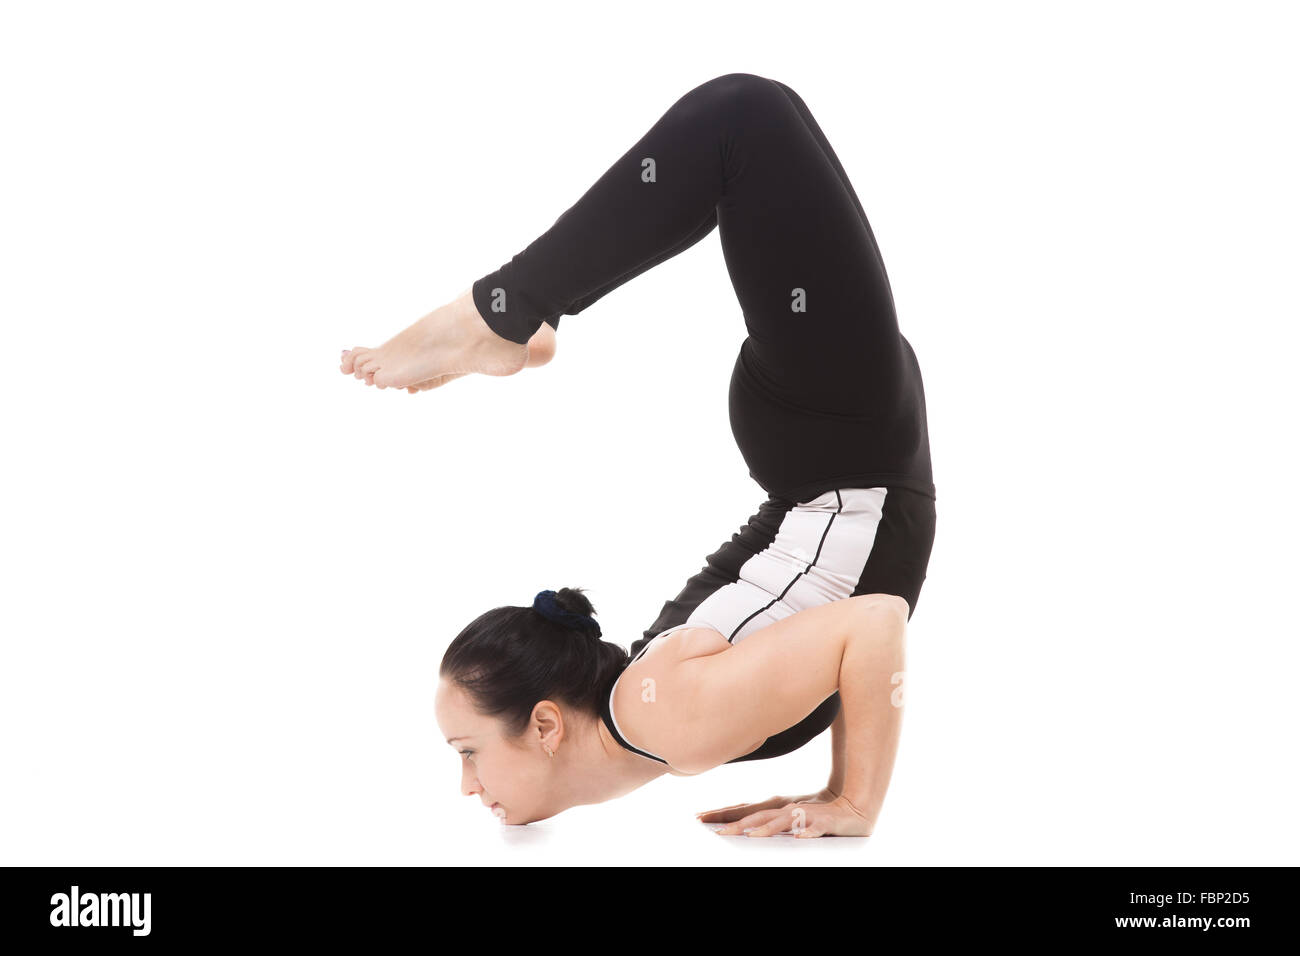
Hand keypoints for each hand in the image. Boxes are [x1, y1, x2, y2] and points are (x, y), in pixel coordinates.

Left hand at [701, 792, 872, 837]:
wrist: (853, 805)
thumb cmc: (817, 811)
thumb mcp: (787, 814)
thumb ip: (766, 818)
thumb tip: (741, 824)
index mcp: (776, 806)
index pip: (745, 809)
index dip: (723, 812)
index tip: (700, 817)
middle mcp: (787, 808)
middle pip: (758, 815)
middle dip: (738, 823)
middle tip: (718, 832)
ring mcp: (805, 814)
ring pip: (784, 821)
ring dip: (768, 828)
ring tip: (752, 836)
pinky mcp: (825, 822)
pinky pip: (816, 827)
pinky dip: (808, 832)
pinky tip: (800, 838)